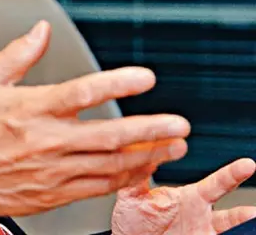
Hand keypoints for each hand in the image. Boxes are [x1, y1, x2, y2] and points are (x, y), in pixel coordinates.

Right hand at [0, 21, 190, 234]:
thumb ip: (17, 55)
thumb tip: (41, 31)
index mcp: (29, 109)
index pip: (80, 93)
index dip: (117, 83)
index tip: (146, 78)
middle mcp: (44, 142)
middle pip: (107, 136)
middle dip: (149, 130)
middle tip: (178, 123)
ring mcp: (52, 171)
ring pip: (110, 166)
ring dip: (146, 155)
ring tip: (173, 145)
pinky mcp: (53, 194)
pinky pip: (99, 188)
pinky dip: (125, 179)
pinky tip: (142, 168)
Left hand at [112, 158, 255, 234]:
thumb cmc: (133, 222)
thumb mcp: (132, 194)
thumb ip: (138, 174)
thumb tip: (143, 151)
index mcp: (188, 198)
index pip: (214, 184)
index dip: (231, 174)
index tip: (248, 165)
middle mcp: (201, 216)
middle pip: (230, 209)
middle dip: (244, 204)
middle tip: (254, 181)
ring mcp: (202, 232)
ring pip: (229, 229)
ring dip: (242, 224)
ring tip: (252, 217)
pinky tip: (240, 231)